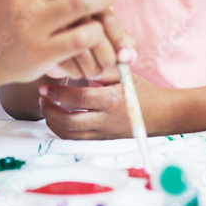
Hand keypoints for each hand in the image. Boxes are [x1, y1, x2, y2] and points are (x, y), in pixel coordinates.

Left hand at [39, 71, 163, 139]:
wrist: (163, 114)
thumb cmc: (143, 92)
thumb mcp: (125, 75)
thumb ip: (102, 70)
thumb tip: (78, 64)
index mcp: (111, 100)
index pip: (77, 98)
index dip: (57, 93)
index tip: (45, 86)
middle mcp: (106, 120)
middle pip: (70, 122)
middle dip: (50, 111)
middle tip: (42, 99)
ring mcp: (105, 134)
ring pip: (71, 136)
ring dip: (54, 123)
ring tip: (47, 109)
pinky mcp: (105, 141)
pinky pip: (79, 141)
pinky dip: (64, 132)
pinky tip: (58, 121)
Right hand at [47, 10, 137, 80]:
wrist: (40, 50)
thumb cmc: (82, 42)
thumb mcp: (106, 40)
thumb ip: (124, 46)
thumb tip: (130, 57)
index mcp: (87, 1)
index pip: (108, 17)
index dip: (119, 39)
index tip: (124, 57)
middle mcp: (68, 6)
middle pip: (96, 32)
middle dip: (108, 56)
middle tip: (108, 67)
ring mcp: (51, 24)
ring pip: (82, 46)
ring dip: (94, 67)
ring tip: (94, 72)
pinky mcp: (41, 46)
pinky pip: (67, 61)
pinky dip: (76, 72)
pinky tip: (77, 71)